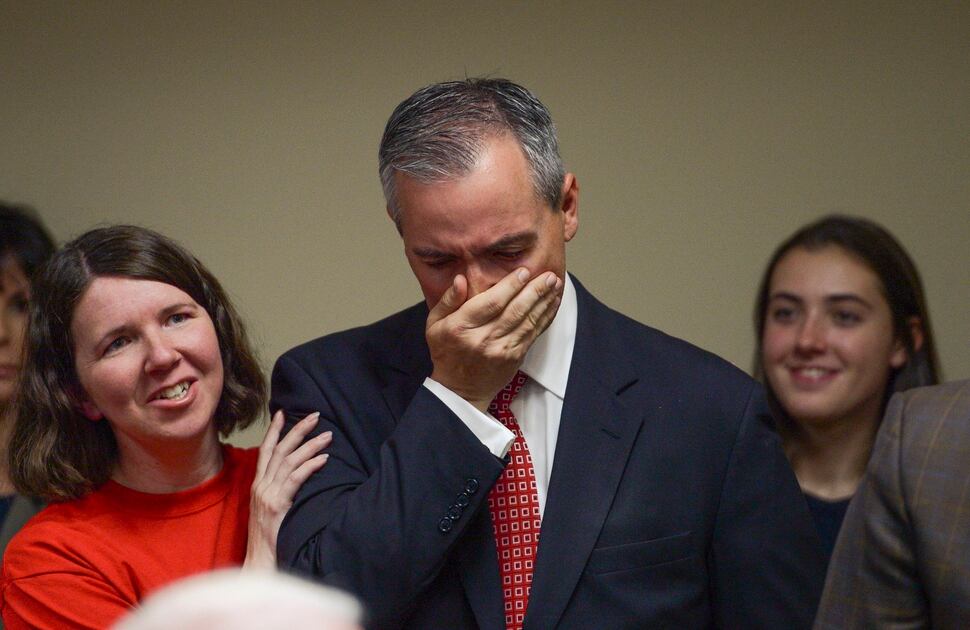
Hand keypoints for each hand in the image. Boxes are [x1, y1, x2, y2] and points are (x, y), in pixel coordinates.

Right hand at [243, 410, 329, 569]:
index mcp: (258, 485)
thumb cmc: (270, 538)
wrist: (259, 561)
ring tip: (328, 436)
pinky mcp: (277, 505)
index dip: (274, 431)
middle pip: (279, 450)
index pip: (265, 451)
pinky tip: (323, 459)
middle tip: (315, 415)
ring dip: (310, 445)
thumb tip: (295, 475)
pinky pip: (295, 479)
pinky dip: (310, 466)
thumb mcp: (270, 509)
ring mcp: (268, 495)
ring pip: (289, 461)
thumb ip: (278, 491)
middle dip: (297, 430)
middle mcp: (261, 486)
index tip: (282, 412)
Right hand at [426, 267, 562, 410]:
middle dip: (534, 290)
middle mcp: (483, 338)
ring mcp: (501, 350)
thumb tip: (461, 279)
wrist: (460, 390)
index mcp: (462, 326)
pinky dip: (545, 317)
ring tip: (555, 284)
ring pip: (527, 321)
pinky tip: (552, 303)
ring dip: (544, 301)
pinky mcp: (514, 357)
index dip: (510, 285)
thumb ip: (448, 300)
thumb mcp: (435, 324)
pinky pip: (533, 334)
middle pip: (514, 310)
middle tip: (548, 275)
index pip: (491, 302)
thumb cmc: (447, 352)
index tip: (523, 271)